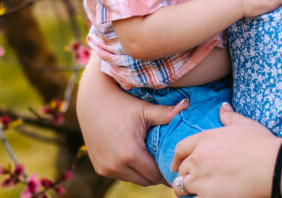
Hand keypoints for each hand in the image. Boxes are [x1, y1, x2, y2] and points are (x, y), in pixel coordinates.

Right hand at [76, 55, 186, 184]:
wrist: (92, 100)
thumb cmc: (122, 103)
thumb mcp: (145, 109)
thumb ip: (167, 113)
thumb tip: (188, 105)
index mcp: (129, 154)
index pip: (155, 174)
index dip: (167, 170)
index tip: (177, 164)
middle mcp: (115, 165)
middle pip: (145, 181)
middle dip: (156, 174)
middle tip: (167, 162)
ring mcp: (105, 168)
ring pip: (133, 179)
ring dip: (143, 173)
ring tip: (154, 159)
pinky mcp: (99, 167)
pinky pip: (121, 175)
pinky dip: (130, 170)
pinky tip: (138, 157)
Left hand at [171, 104, 279, 197]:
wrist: (273, 166)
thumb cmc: (261, 144)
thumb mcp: (245, 125)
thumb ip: (229, 116)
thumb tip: (223, 107)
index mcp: (204, 139)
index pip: (180, 149)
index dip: (177, 158)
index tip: (176, 165)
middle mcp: (198, 159)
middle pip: (181, 170)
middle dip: (185, 175)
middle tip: (191, 181)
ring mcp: (201, 180)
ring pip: (182, 187)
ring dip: (186, 190)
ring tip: (193, 193)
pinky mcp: (208, 197)